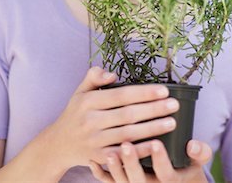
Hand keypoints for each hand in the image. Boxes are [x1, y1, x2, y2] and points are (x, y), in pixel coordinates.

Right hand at [46, 67, 179, 170]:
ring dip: (152, 129)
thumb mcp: (80, 90)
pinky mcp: (98, 158)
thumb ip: (94, 76)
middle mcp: (90, 121)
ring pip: (128, 134)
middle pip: (128, 114)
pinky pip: (123, 155)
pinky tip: (157, 145)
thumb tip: (113, 73)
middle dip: (153, 109)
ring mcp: (94, 141)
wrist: (57, 145)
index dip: (143, 93)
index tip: (164, 90)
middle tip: (174, 105)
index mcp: (88, 101)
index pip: (121, 95)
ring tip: (172, 122)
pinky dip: (140, 151)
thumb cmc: (75, 113)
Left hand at [89, 139, 211, 182]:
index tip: (155, 142)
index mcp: (171, 180)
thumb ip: (200, 153)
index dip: (160, 159)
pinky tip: (93, 162)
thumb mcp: (197, 163)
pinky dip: (101, 175)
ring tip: (110, 152)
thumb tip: (193, 145)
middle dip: (131, 163)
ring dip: (115, 169)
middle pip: (139, 181)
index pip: (166, 174)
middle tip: (126, 144)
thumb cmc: (186, 169)